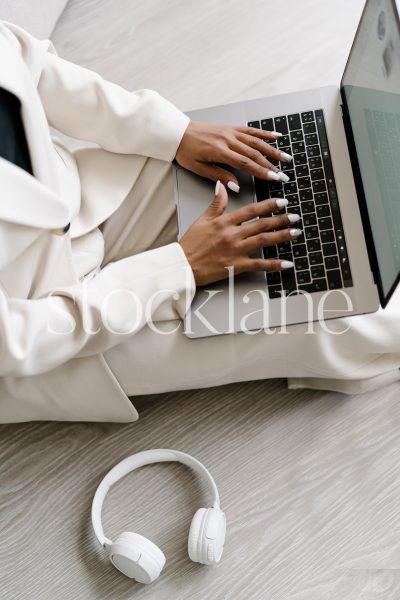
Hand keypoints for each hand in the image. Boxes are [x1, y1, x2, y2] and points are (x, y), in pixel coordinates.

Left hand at [175, 120, 292, 191]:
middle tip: (284, 175)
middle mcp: (228, 139)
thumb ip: (219, 176)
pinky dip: (265, 133)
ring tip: (286, 158)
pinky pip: (251, 130)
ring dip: (273, 150)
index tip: (274, 179)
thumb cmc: (186, 151)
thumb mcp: (198, 168)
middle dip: (271, 165)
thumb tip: (235, 186)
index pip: (245, 163)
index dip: (262, 172)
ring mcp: (231, 132)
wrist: (178, 132)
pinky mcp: (232, 128)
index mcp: (220, 151)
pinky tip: (277, 136)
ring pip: (257, 141)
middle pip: (255, 153)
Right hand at [178, 182, 301, 285]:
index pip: (251, 210)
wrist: (182, 265)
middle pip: (262, 224)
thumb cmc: (190, 245)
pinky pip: (259, 265)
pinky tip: (286, 263)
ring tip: (296, 232)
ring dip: (282, 236)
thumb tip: (222, 185)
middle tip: (295, 216)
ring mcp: (236, 250)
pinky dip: (274, 264)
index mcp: (225, 222)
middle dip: (281, 219)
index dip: (269, 205)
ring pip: (264, 240)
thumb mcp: (202, 220)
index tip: (282, 202)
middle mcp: (233, 234)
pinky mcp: (236, 266)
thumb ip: (215, 203)